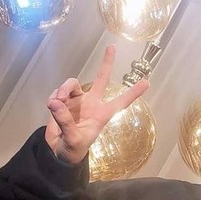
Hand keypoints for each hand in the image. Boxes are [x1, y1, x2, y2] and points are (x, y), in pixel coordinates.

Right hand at [44, 45, 148, 163]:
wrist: (58, 152)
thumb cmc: (73, 149)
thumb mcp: (73, 139)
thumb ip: (66, 120)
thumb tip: (56, 102)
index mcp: (102, 114)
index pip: (121, 101)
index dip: (133, 92)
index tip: (148, 82)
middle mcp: (91, 103)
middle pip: (101, 78)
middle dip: (107, 63)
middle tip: (112, 47)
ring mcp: (77, 101)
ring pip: (72, 84)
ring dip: (64, 89)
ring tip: (58, 100)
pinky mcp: (63, 101)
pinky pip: (58, 92)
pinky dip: (54, 96)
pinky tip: (52, 104)